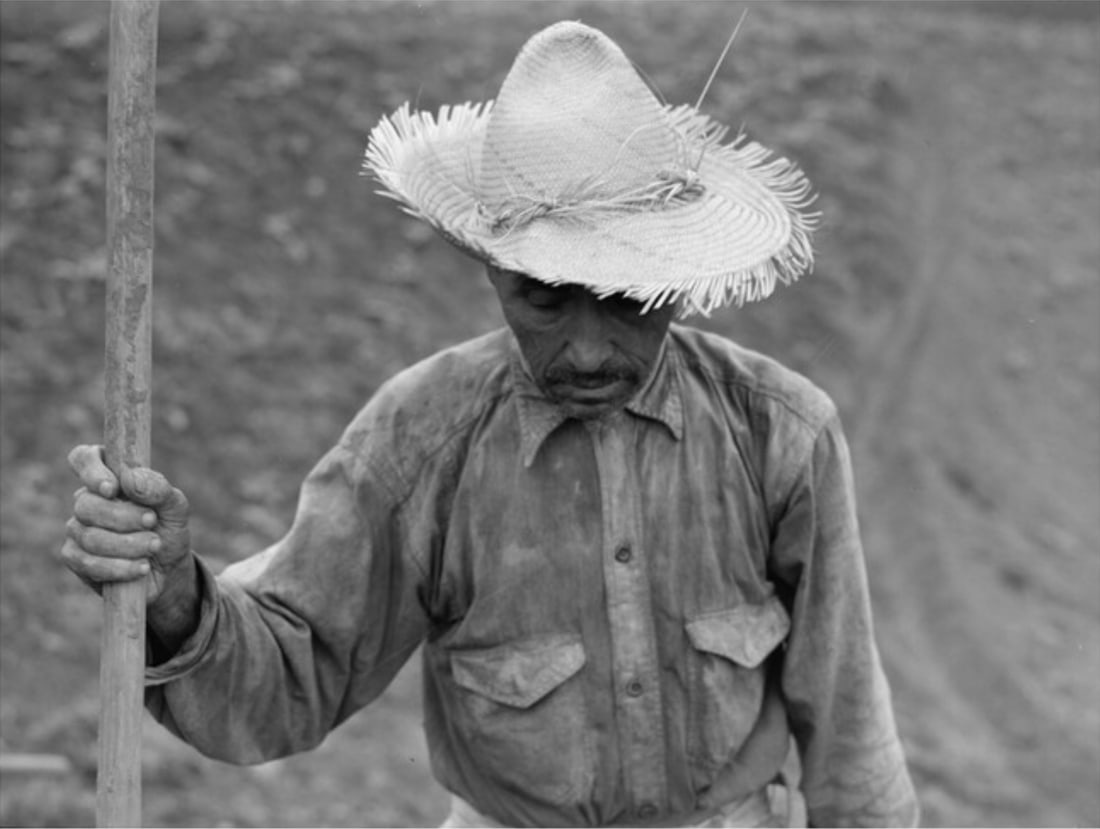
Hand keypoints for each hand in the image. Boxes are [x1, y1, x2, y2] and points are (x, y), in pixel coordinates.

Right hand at [63, 444, 192, 607]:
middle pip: (86, 504)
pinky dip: (119, 567)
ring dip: (128, 544)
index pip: (84, 458)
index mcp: (109, 477)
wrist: (168, 568)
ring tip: (154, 545)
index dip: (92, 471)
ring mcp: (77, 530)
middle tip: (152, 521)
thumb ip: (157, 488)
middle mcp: (87, 501)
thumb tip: (130, 478)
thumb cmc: (167, 528)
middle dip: (124, 517)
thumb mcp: (175, 507)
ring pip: (89, 537)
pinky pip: (86, 563)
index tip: (113, 488)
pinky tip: (141, 566)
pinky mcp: (75, 558)